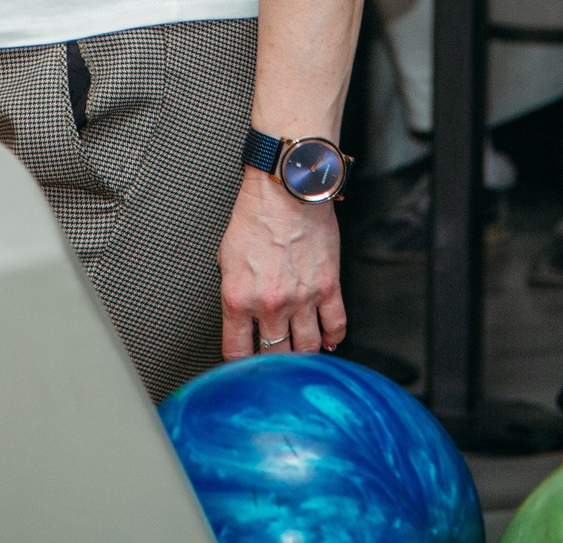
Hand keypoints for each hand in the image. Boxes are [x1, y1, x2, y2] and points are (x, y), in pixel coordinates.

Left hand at [218, 171, 344, 361]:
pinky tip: (328, 341)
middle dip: (274, 364)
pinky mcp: (328, 287)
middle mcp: (271, 304)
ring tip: (301, 355)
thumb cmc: (255, 216)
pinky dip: (333, 338)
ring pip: (307, 347)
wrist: (287, 191)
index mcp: (239, 299)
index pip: (237, 353)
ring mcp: (302, 298)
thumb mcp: (227, 259)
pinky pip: (336, 325)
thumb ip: (234, 293)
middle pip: (274, 356)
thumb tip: (241, 317)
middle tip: (275, 365)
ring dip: (304, 355)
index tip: (244, 370)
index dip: (240, 367)